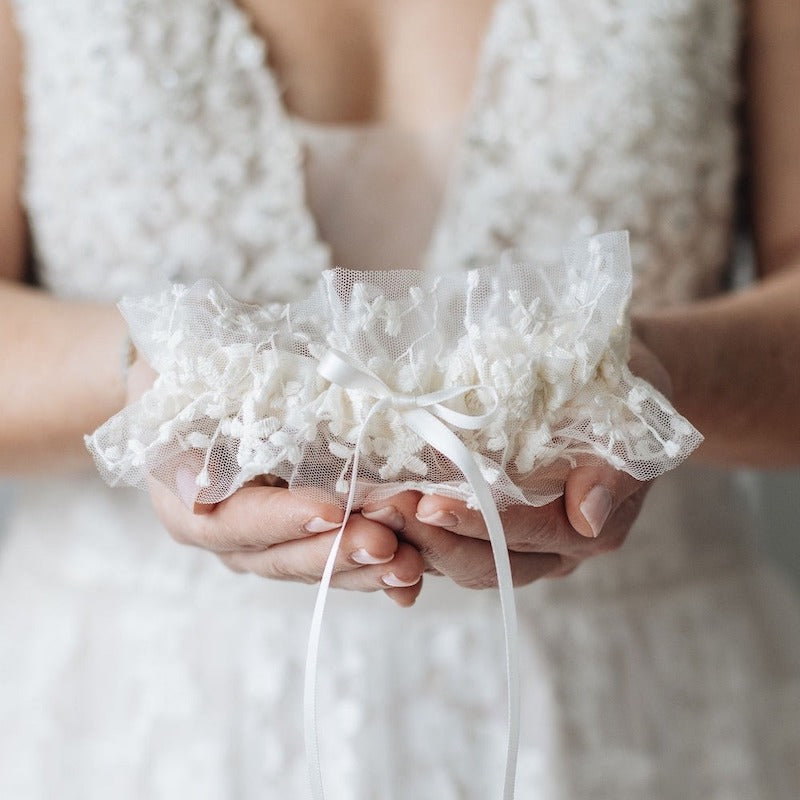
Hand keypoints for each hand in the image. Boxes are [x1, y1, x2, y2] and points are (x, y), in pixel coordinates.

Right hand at [126, 356, 424, 606]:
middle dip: (336, 552)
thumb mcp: (185, 388)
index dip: (281, 520)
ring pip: (317, 566)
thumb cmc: (194, 377)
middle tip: (386, 543)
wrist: (202, 386)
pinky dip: (377, 569)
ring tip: (410, 563)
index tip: (330, 511)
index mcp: (189, 502)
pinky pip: (340, 561)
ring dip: (364, 567)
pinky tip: (414, 576)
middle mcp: (229, 535)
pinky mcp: (306, 539)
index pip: (233, 522)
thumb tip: (200, 493)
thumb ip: (199, 426)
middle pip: (281, 557)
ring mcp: (269, 543)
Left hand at [362, 338, 670, 588]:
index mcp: (590, 527)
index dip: (477, 522)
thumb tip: (589, 516)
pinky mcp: (495, 535)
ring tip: (371, 510)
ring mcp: (523, 548)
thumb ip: (616, 467)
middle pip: (486, 563)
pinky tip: (375, 518)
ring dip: (414, 542)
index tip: (428, 504)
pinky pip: (451, 550)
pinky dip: (413, 540)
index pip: (526, 534)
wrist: (619, 387)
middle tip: (383, 509)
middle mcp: (554, 550)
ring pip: (462, 564)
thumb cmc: (622, 388)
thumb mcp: (632, 413)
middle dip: (432, 539)